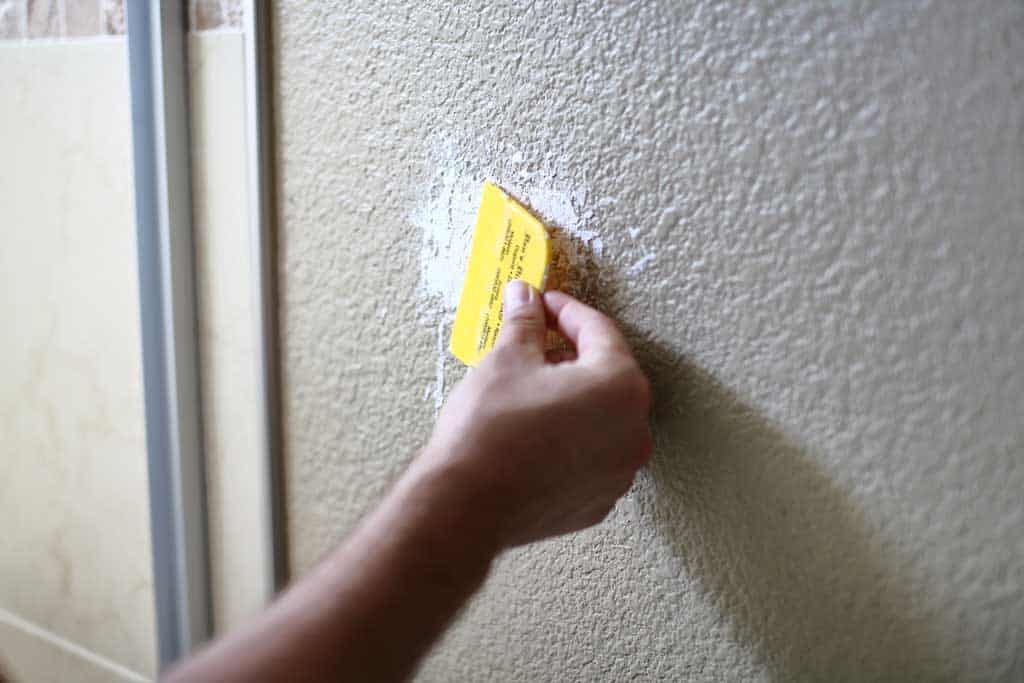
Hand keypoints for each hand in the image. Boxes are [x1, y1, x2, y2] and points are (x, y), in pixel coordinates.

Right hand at [419, 281, 652, 548]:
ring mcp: (619, 471)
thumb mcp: (507, 359)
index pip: (598, 330)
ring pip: (601, 418)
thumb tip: (525, 296)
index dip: (565, 311)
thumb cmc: (490, 430)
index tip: (542, 304)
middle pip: (606, 375)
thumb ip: (525, 322)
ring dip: (572, 400)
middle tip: (534, 344)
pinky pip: (591, 456)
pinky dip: (571, 440)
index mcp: (619, 385)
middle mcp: (633, 430)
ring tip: (530, 392)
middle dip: (570, 355)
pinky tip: (536, 434)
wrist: (466, 504)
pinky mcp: (598, 501)